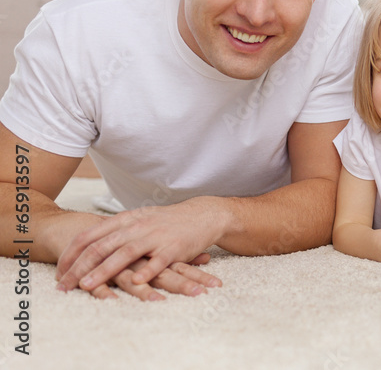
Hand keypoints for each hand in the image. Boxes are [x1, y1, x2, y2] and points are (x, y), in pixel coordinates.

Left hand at [55, 197, 225, 292]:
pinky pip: (159, 261)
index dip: (71, 254)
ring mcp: (156, 237)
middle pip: (102, 246)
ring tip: (87, 285)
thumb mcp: (138, 220)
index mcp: (125, 220)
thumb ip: (115, 231)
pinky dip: (147, 271)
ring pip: (125, 254)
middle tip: (64, 285)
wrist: (203, 215)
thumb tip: (87, 244)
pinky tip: (136, 283)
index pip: (90, 236)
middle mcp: (137, 227)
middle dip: (79, 267)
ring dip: (104, 270)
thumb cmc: (167, 222)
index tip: (58, 271)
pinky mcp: (175, 248)